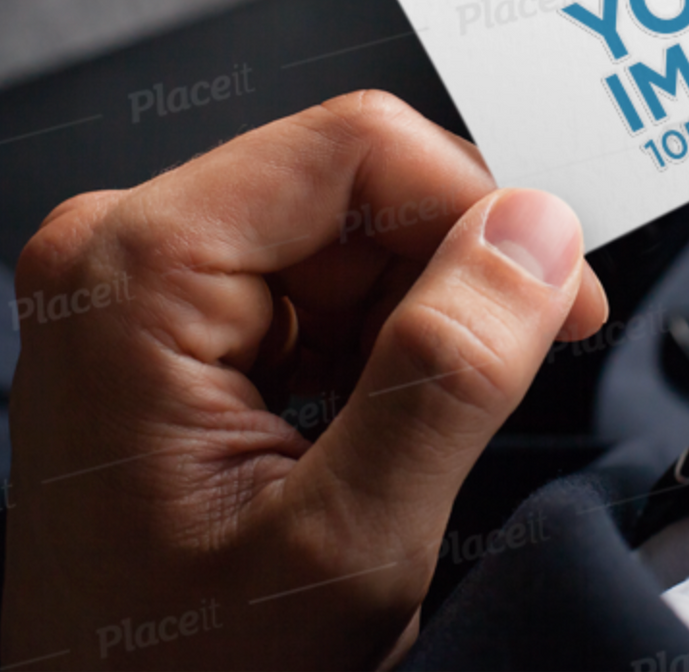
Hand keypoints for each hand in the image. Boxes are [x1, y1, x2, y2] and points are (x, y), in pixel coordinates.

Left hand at [0, 91, 606, 669]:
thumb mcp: (346, 539)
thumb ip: (450, 369)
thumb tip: (539, 230)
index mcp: (135, 271)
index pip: (356, 148)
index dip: (482, 206)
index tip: (560, 293)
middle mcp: (127, 254)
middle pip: (355, 185)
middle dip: (457, 270)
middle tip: (507, 374)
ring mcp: (152, 289)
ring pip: (354, 236)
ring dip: (425, 320)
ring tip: (417, 437)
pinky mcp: (184, 328)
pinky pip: (324, 287)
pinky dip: (387, 346)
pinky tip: (381, 426)